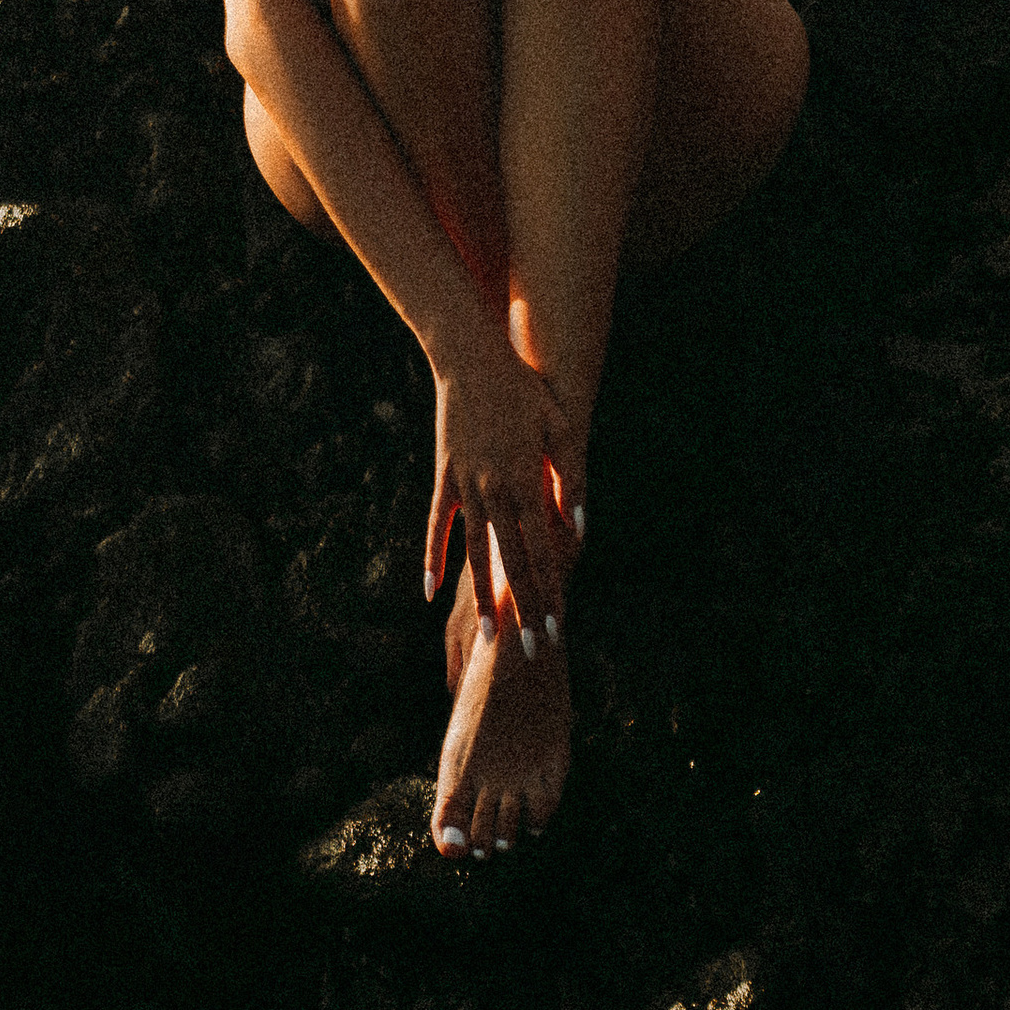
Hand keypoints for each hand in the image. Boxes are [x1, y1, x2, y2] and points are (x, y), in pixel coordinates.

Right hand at [425, 305, 576, 653]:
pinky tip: (430, 591)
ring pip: (472, 553)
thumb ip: (570, 478)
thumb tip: (579, 527)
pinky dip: (434, 558)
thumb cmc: (524, 390)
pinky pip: (438, 526)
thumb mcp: (559, 426)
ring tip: (486, 636)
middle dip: (522, 609)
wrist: (471, 358)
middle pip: (509, 562)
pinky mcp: (444, 476)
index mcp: (526, 482)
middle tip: (530, 650)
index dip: (548, 591)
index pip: (542, 551)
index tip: (555, 627)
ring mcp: (465, 485)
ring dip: (480, 596)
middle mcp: (494, 491)